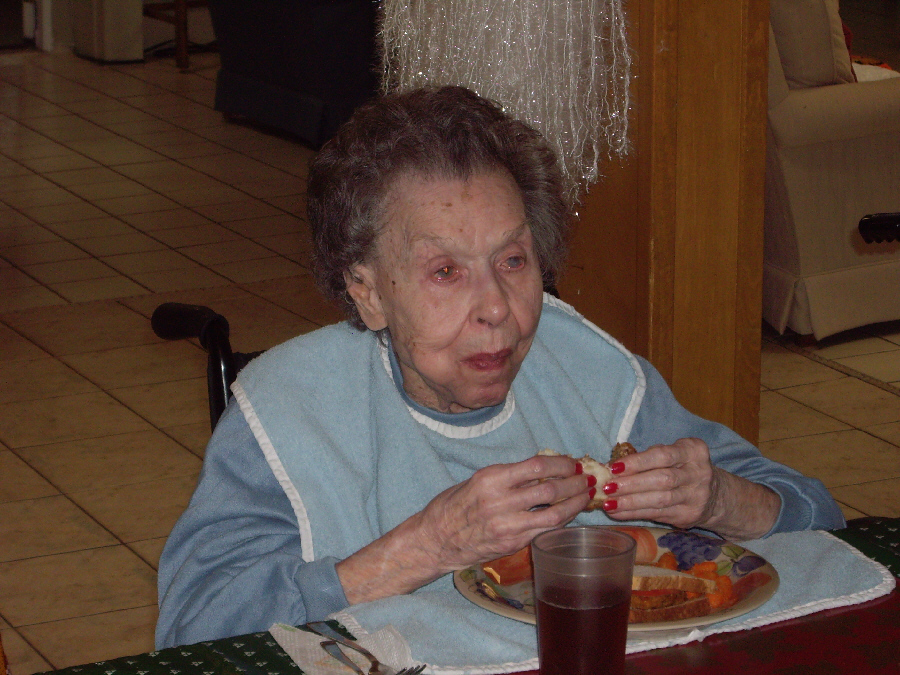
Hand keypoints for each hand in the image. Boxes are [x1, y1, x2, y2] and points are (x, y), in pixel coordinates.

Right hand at [337, 454, 592, 603]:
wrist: (436, 539)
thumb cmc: (455, 505)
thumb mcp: (478, 481)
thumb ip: (509, 476)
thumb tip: (545, 469)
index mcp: (491, 479)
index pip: (537, 466)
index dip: (561, 463)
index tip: (572, 462)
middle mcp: (500, 501)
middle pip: (550, 490)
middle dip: (574, 483)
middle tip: (586, 479)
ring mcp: (507, 525)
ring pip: (554, 514)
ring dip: (575, 504)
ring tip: (585, 496)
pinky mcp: (511, 544)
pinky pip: (544, 531)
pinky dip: (561, 521)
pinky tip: (569, 514)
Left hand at [601, 437, 718, 529]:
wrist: (713, 495)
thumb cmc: (681, 468)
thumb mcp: (673, 454)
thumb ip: (649, 457)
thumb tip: (613, 468)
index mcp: (692, 451)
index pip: (663, 455)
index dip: (637, 462)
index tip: (614, 467)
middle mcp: (698, 473)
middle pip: (662, 480)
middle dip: (631, 484)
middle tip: (607, 487)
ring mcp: (696, 496)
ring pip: (660, 500)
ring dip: (630, 503)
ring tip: (608, 503)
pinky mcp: (689, 515)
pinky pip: (657, 514)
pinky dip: (634, 514)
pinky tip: (617, 512)